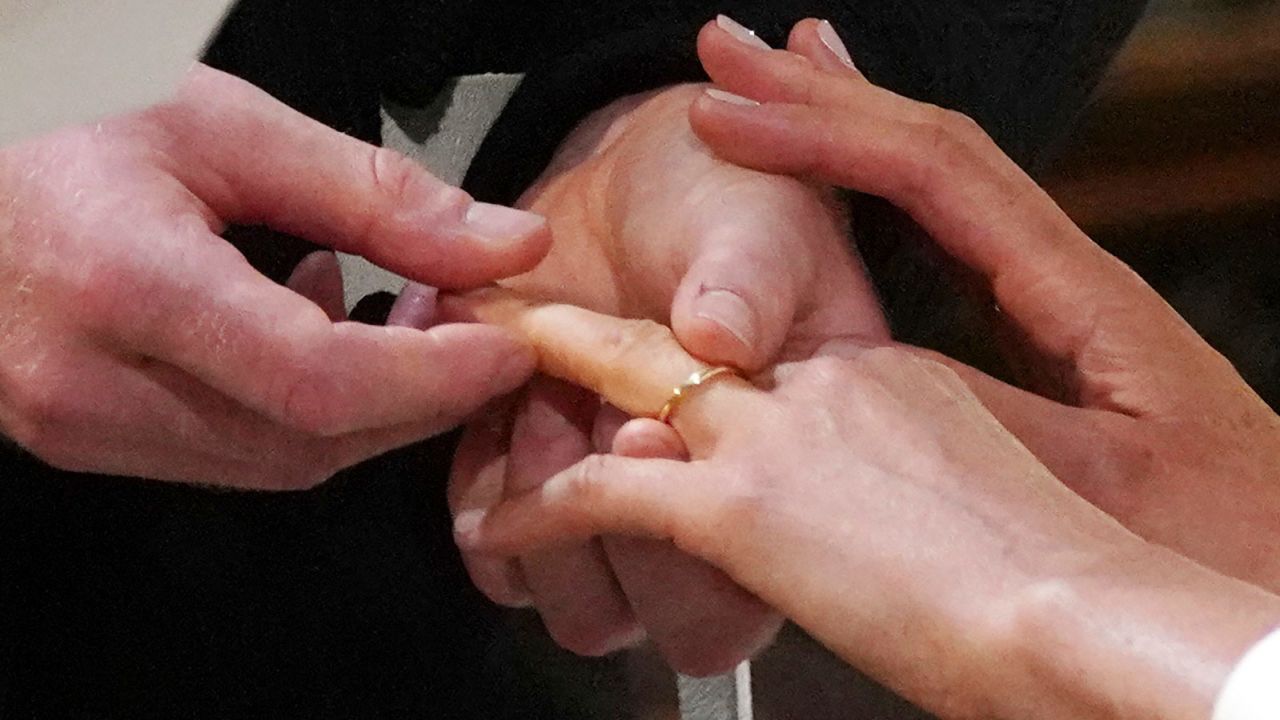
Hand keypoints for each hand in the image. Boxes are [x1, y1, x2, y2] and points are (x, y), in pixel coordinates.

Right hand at [0, 64, 549, 488]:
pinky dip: (305, 408)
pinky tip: (316, 322)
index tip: (509, 341)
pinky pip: (229, 451)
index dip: (435, 377)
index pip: (317, 381)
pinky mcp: (80, 437)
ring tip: (406, 313)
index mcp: (124, 283)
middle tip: (472, 321)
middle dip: (420, 396)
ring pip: (277, 462)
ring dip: (371, 406)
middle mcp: (90, 383)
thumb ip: (375, 195)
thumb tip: (506, 247)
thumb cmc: (60, 119)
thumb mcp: (223, 124)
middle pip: (310, 440)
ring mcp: (76, 425)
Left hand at [443, 289, 1279, 719]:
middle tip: (521, 353)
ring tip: (515, 458)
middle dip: (580, 360)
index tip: (636, 374)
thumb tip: (837, 484)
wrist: (1073, 602)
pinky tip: (498, 522)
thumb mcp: (962, 471)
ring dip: (558, 445)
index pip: (747, 359)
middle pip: (664, 364)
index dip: (672, 362)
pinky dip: (537, 510)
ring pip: (624, 426)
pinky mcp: (732, 506)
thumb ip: (886, 450)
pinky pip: (598, 493)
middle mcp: (814, 387)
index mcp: (874, 372)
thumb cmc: (1048, 555)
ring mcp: (770, 438)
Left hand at [444, 77, 888, 671]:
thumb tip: (723, 336)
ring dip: (543, 513)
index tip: (639, 430)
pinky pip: (500, 553)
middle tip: (575, 405)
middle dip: (611, 530)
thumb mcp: (761, 227)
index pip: (757, 584)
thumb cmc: (731, 203)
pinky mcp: (545, 487)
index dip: (695, 544)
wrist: (649, 177)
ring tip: (538, 393)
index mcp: (798, 476)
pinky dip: (482, 485)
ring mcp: (628, 513)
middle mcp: (717, 514)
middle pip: (670, 621)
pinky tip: (498, 398)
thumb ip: (750, 282)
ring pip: (581, 606)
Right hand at [684, 18, 1279, 590]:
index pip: (933, 172)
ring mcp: (1058, 305)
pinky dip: (874, 193)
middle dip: (821, 98)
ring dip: (844, 131)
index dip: (824, 133)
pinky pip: (944, 238)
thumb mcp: (1093, 488)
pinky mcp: (1046, 345)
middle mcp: (1068, 277)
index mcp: (1082, 292)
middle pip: (930, 150)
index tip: (731, 119)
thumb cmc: (1221, 546)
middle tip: (728, 56)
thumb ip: (973, 421)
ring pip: (937, 184)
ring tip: (773, 94)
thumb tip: (849, 376)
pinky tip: (844, 187)